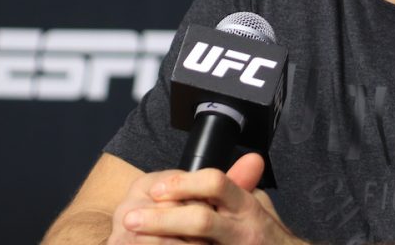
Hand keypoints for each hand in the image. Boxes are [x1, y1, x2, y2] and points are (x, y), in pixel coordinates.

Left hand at [108, 153, 302, 244]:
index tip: (157, 187)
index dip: (184, 184)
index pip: (216, 184)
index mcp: (247, 207)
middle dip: (162, 219)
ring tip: (129, 240)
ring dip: (157, 243)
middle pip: (200, 221)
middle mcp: (241, 231)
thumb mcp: (259, 206)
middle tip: (129, 217)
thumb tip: (250, 158)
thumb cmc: (265, 235)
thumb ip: (243, 184)